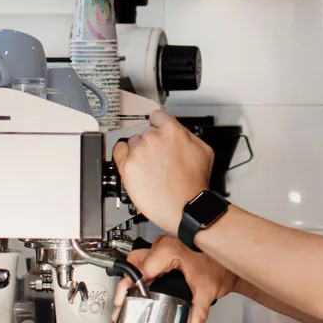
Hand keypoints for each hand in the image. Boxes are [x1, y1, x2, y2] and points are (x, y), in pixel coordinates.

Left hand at [110, 110, 214, 232]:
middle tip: (159, 158)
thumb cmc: (194, 184)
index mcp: (172, 130)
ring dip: (139, 152)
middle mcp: (153, 138)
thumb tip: (178, 132)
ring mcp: (139, 151)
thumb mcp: (204, 151)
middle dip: (152, 143)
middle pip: (145, 132)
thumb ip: (187, 135)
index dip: (159, 125)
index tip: (158, 132)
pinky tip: (133, 164)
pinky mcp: (127, 166)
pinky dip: (124, 156)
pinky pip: (119, 152)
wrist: (185, 207)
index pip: (157, 116)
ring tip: (150, 168)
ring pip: (133, 143)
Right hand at [115, 237, 238, 322]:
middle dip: (127, 283)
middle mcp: (164, 245)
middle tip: (124, 301)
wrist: (230, 258)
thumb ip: (199, 312)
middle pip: (135, 263)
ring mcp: (164, 246)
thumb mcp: (207, 291)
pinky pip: (147, 260)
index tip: (121, 299)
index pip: (141, 269)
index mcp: (170, 251)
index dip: (128, 285)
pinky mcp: (166, 250)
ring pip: (139, 260)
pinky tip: (143, 288)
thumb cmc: (220, 266)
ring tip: (131, 297)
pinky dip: (143, 274)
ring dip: (134, 278)